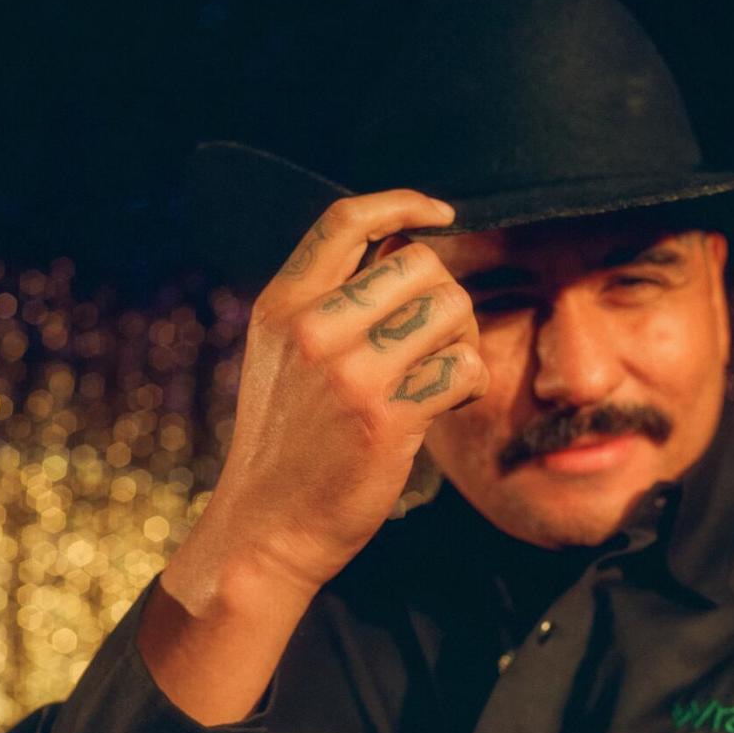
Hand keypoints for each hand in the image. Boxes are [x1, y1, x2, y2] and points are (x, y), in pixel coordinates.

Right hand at [163, 189, 488, 617]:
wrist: (265, 530)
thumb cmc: (284, 444)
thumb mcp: (277, 358)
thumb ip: (321, 305)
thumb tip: (399, 254)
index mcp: (282, 305)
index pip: (346, 221)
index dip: (402, 203)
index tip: (440, 213)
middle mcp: (313, 328)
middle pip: (419, 262)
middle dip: (444, 294)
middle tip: (439, 336)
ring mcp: (349, 373)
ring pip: (450, 307)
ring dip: (462, 337)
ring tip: (441, 372)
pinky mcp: (387, 418)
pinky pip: (463, 366)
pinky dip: (468, 382)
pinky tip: (447, 403)